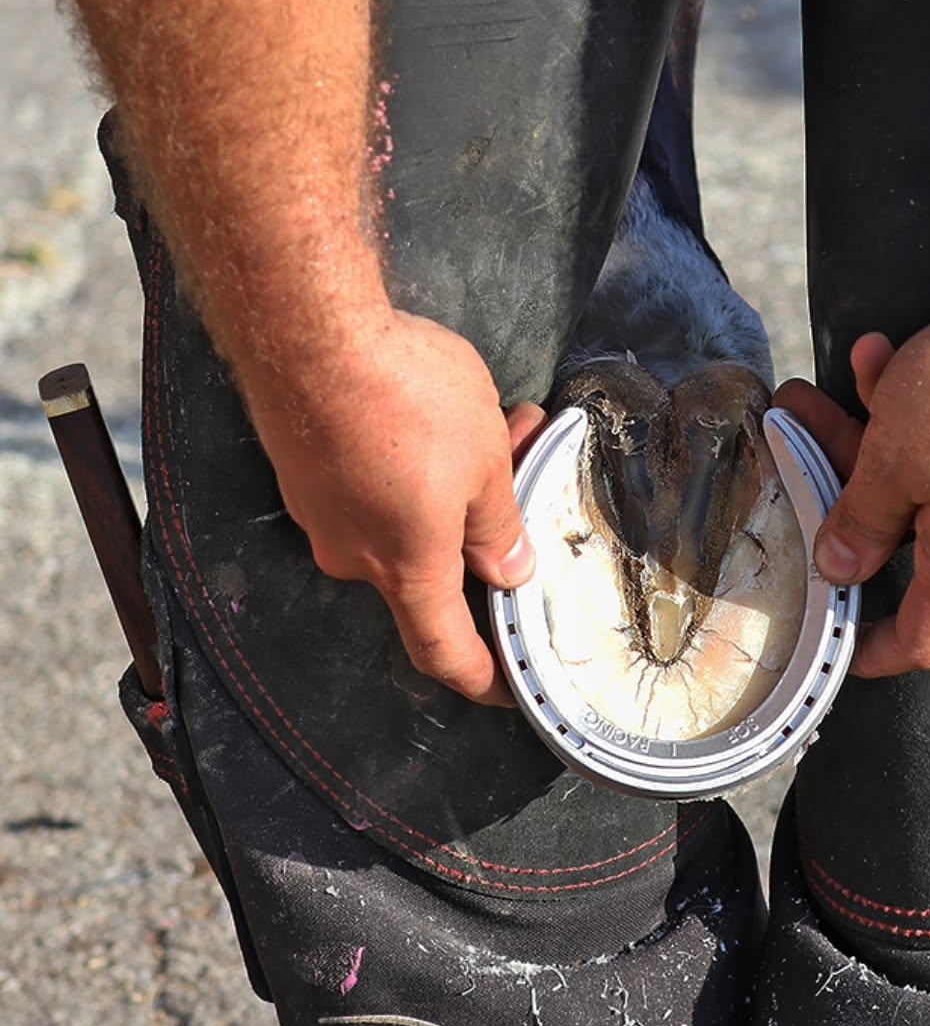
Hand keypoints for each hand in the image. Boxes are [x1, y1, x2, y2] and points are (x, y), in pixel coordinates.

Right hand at [243, 310, 545, 703]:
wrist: (307, 335)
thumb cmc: (406, 402)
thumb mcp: (484, 464)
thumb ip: (498, 527)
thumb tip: (509, 573)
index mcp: (407, 568)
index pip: (443, 651)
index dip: (479, 677)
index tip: (505, 690)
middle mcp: (355, 555)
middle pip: (433, 563)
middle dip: (487, 525)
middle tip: (530, 462)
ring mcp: (322, 512)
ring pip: (406, 513)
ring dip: (458, 479)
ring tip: (502, 419)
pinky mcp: (304, 470)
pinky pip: (372, 484)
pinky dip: (416, 460)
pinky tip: (442, 408)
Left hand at [774, 302, 929, 677]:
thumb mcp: (895, 459)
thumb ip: (861, 517)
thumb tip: (840, 568)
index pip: (924, 636)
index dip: (878, 651)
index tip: (840, 646)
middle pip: (901, 530)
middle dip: (841, 483)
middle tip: (795, 434)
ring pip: (918, 470)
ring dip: (869, 430)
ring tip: (829, 383)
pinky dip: (912, 404)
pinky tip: (880, 356)